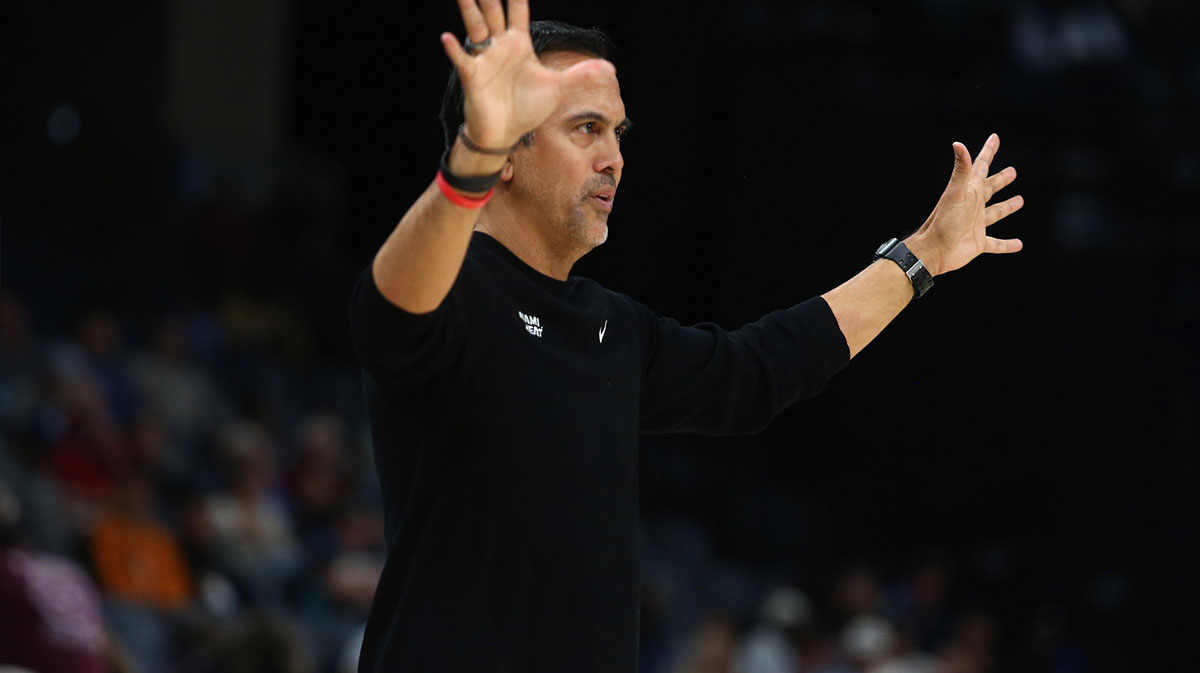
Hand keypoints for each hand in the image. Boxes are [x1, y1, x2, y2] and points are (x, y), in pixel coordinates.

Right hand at [440, 0, 615, 149]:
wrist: (506, 133)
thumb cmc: (528, 108)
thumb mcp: (557, 87)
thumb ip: (581, 74)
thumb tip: (611, 67)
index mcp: (519, 44)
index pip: (517, 10)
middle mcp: (500, 46)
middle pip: (494, 11)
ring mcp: (485, 59)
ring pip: (476, 27)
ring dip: (469, 10)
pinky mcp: (473, 76)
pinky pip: (461, 59)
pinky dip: (454, 50)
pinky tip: (447, 38)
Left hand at [905, 134, 1024, 275]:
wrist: (933, 251)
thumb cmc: (942, 222)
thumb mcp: (955, 193)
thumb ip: (961, 170)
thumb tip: (958, 144)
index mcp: (969, 191)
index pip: (980, 166)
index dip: (988, 152)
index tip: (995, 137)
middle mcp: (973, 206)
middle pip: (990, 188)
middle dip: (1000, 179)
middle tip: (1012, 171)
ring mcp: (976, 224)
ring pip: (995, 213)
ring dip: (1007, 207)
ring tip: (1019, 200)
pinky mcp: (978, 242)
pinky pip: (996, 243)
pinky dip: (1007, 244)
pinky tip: (1018, 244)